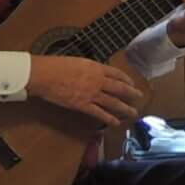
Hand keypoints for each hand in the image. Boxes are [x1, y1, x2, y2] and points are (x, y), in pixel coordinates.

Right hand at [27, 55, 147, 126]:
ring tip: (133, 113)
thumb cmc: (56, 66)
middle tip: (139, 98)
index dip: (127, 80)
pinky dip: (109, 119)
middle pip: (120, 89)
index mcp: (97, 68)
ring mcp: (92, 94)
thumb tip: (96, 73)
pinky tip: (116, 122)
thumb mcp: (78, 61)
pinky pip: (100, 113)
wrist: (44, 75)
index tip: (132, 84)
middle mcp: (98, 81)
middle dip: (132, 94)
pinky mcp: (83, 105)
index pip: (117, 74)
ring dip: (125, 109)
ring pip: (114, 103)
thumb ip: (90, 68)